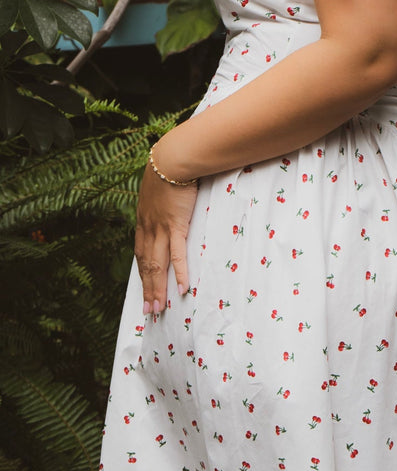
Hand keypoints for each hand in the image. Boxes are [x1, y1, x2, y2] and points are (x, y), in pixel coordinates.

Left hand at [135, 162, 197, 313]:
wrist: (172, 158)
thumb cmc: (169, 168)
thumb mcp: (159, 187)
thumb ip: (163, 200)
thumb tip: (170, 203)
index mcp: (143, 221)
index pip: (141, 254)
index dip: (143, 274)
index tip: (144, 290)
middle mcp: (148, 228)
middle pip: (146, 265)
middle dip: (147, 289)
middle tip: (149, 311)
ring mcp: (161, 228)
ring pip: (158, 265)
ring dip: (158, 288)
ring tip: (159, 308)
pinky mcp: (176, 225)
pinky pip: (177, 254)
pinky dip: (180, 272)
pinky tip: (182, 288)